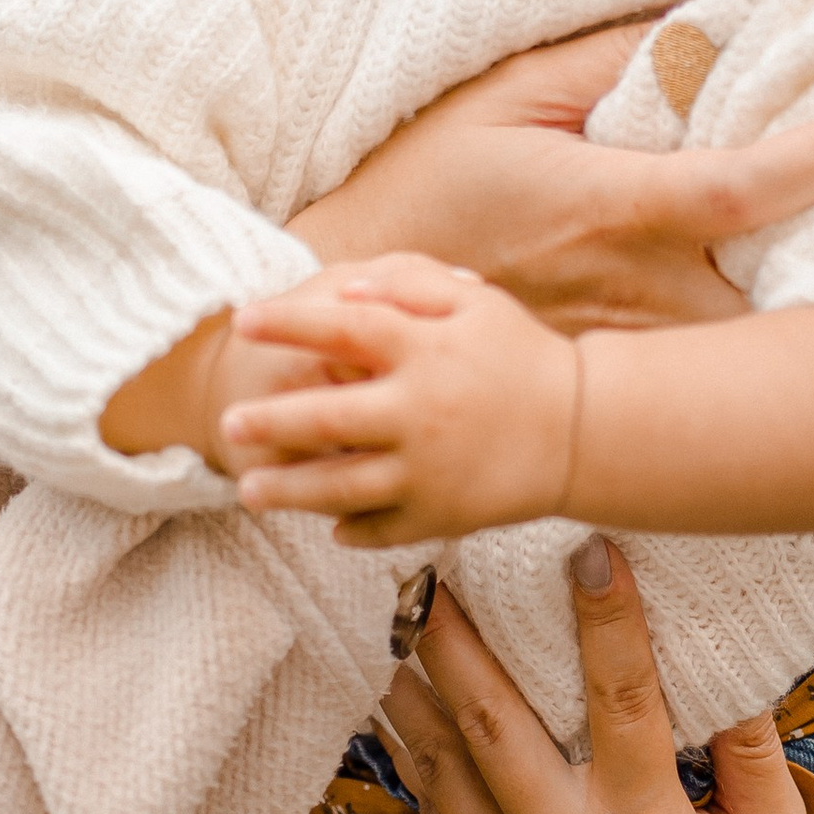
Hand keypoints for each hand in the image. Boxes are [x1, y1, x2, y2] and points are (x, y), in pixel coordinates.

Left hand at [224, 254, 579, 542]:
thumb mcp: (474, 301)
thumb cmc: (520, 355)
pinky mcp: (441, 514)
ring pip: (340, 487)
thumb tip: (343, 288)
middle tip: (227, 424)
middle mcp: (420, 412)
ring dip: (288, 491)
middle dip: (270, 422)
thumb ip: (408, 284)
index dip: (288, 323)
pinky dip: (349, 528)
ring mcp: (428, 470)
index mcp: (425, 350)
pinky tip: (324, 523)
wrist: (585, 430)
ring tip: (247, 490)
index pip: (341, 328)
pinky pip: (381, 527)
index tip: (243, 320)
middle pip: (326, 419)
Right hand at [291, 25, 813, 335]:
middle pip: (792, 283)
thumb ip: (609, 54)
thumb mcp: (505, 95)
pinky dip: (785, 349)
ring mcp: (635, 352)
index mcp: (613, 205)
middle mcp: (638, 292)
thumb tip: (704, 12)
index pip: (752, 180)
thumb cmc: (424, 188)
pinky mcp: (623, 387)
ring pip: (769, 346)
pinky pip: (724, 376)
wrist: (346, 317)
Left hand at [371, 539, 806, 813]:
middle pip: (498, 722)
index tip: (586, 551)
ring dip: (415, 678)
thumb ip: (753, 750)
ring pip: (445, 758)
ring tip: (400, 608)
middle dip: (460, 637)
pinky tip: (400, 683)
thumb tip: (733, 658)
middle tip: (436, 566)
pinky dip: (411, 740)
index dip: (606, 624)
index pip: (624, 704)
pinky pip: (432, 803)